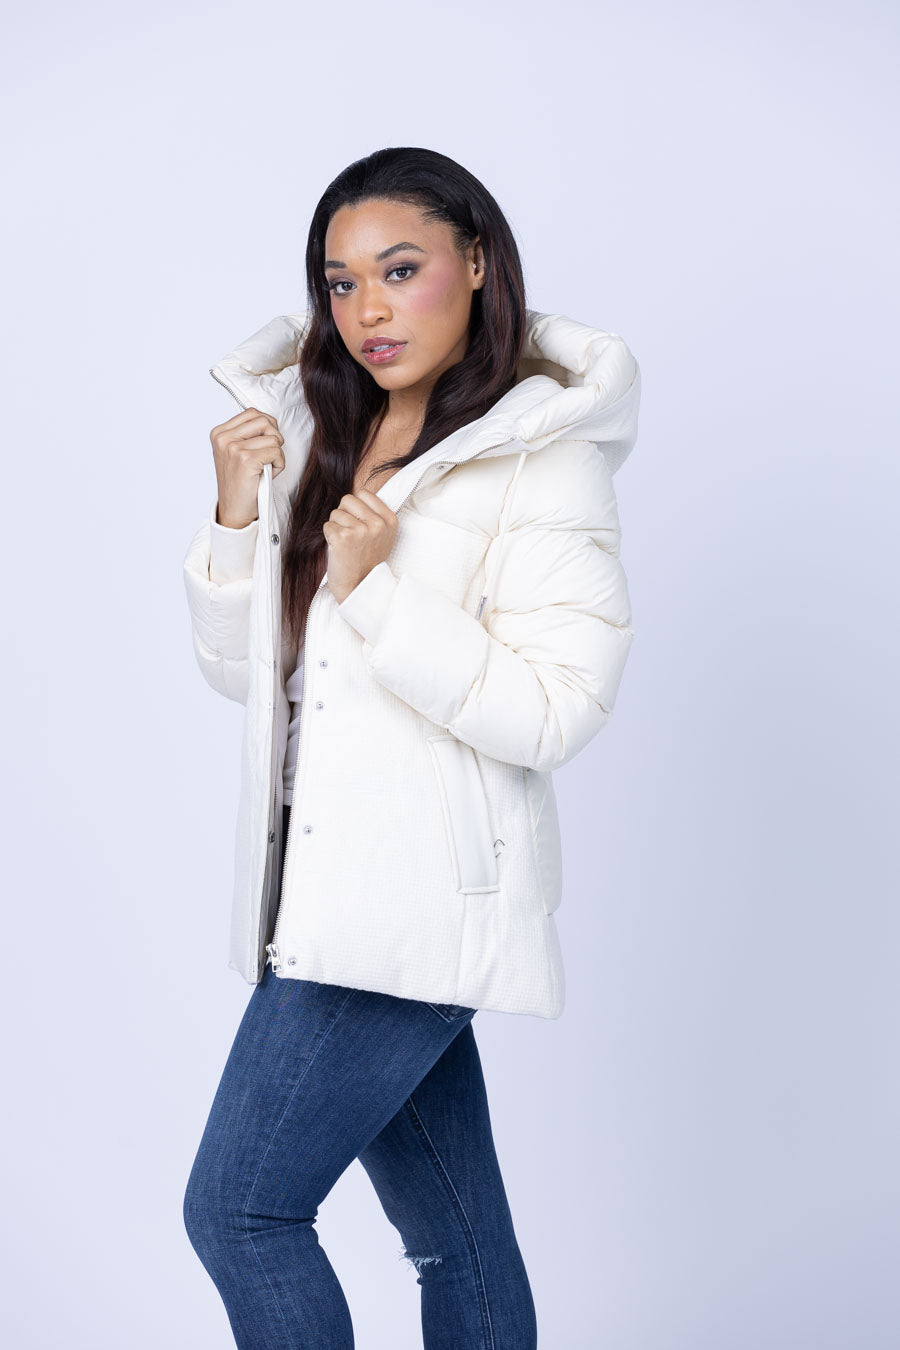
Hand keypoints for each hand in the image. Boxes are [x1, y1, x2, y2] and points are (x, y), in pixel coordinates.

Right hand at [211, 408, 285, 528]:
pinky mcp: (245, 460)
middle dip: (275, 437)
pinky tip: (270, 474)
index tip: (265, 444)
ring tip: (267, 466)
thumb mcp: (236, 452)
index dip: (267, 427)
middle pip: (264, 420)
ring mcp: (233, 448)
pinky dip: (279, 464)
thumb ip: (247, 434)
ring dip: (277, 454)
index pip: (252, 413)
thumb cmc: (240, 482)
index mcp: (219, 433)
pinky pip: (276, 452)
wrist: (234, 510)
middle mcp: (223, 438)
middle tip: (270, 455)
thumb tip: (269, 421)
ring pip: (273, 437)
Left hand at [323, 489, 398, 604]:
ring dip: (336, 527)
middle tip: (351, 535)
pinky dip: (329, 537)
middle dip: (344, 515)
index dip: (356, 507)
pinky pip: (327, 525)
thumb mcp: (382, 536)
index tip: (360, 524)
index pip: (364, 493)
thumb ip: (374, 514)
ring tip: (346, 544)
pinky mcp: (343, 538)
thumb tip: (358, 493)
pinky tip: (339, 549)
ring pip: (336, 513)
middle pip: (348, 499)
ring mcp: (361, 531)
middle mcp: (377, 524)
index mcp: (390, 520)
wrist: (360, 587)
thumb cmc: (367, 560)